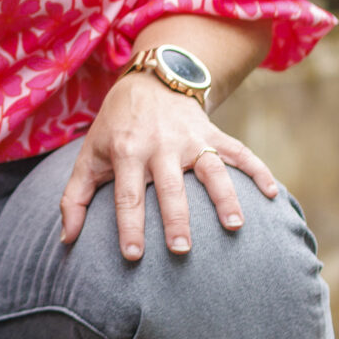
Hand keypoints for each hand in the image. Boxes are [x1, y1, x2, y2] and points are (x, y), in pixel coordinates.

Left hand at [59, 69, 279, 261]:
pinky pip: (240, 152)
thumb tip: (65, 239)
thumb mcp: (89, 155)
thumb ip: (75, 197)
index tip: (134, 256)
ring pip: (211, 168)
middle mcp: (160, 145)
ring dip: (224, 196)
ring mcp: (190, 138)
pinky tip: (273, 195)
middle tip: (182, 250)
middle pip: (169, 186)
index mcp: (126, 152)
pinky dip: (258, 171)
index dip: (130, 226)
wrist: (148, 81)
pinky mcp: (212, 132)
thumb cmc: (115, 128)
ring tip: (235, 226)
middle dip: (176, 218)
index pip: (127, 195)